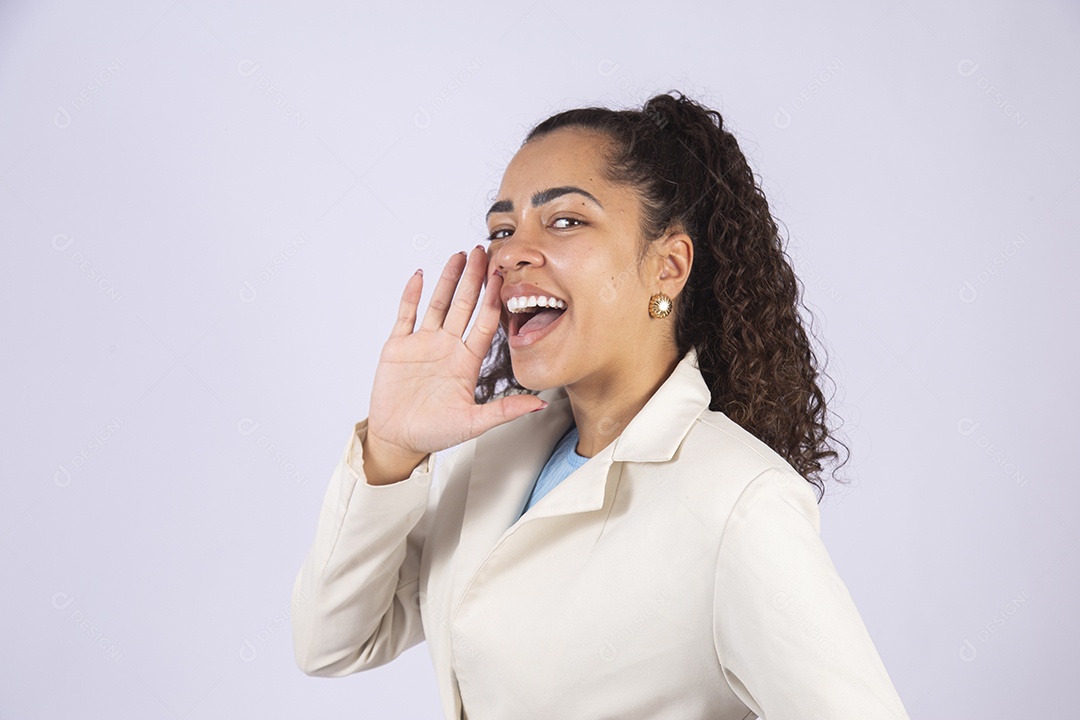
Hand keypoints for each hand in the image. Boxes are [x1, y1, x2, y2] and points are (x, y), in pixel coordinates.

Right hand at [362, 246, 546, 482]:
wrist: (398, 439)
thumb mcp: (474, 423)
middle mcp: (447, 347)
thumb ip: (505, 410)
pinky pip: (406, 315)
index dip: (494, 299)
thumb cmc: (435, 433)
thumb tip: (539, 403)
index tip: (503, 277)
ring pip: (438, 304)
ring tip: (458, 255)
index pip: (485, 322)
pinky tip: (421, 276)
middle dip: (473, 279)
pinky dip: (412, 295)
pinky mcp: (398, 347)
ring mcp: (423, 344)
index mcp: (467, 361)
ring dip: (448, 279)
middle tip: (483, 252)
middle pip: (464, 305)